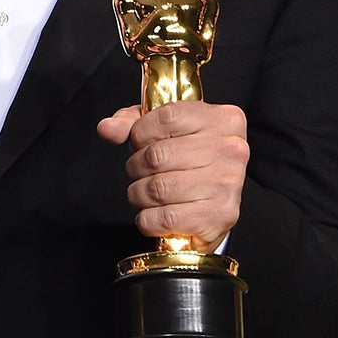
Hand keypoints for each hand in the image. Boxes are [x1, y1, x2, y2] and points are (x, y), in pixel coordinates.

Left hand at [96, 100, 248, 247]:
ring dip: (139, 194)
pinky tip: (154, 214)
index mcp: (222, 120)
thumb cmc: (193, 161)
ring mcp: (227, 184)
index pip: (166, 117)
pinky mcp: (219, 216)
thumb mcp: (169, 130)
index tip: (139, 143)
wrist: (219, 205)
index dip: (140, 133)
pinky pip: (165, 218)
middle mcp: (230, 150)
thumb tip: (107, 128)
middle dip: (136, 166)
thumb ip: (134, 123)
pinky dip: (148, 219)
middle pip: (157, 156)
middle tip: (140, 172)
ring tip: (146, 193)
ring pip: (157, 188)